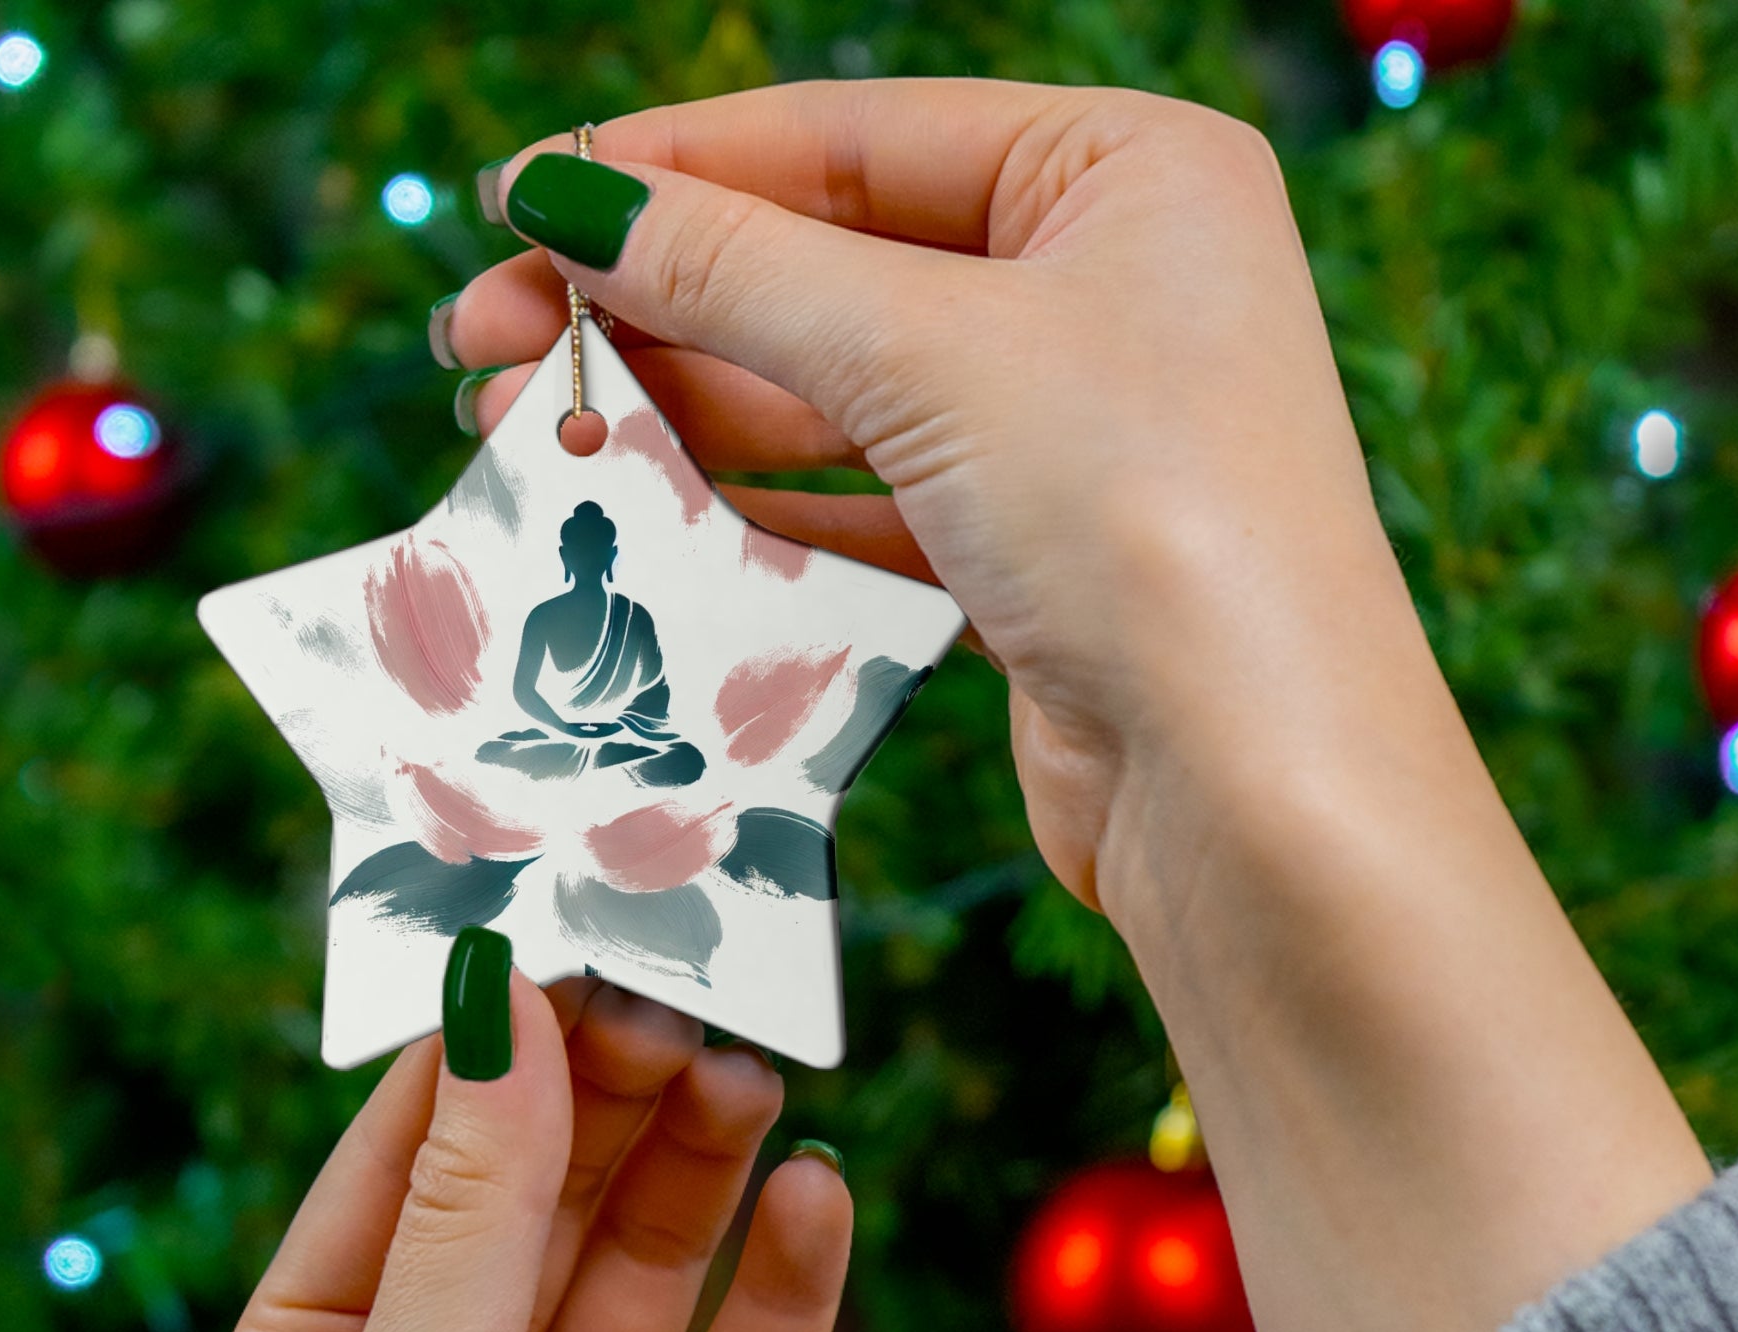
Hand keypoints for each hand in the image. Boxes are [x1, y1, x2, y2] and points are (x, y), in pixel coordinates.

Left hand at [206, 975, 849, 1331]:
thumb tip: (497, 1004)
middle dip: (609, 1088)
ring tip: (751, 1070)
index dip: (487, 1041)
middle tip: (686, 989)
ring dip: (701, 1161)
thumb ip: (469, 1209)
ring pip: (653, 1256)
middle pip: (546, 1187)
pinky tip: (820, 1198)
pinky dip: (788, 1281)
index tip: (564, 925)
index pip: (411, 1151)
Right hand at [444, 80, 1400, 912]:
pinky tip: (645, 505)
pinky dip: (758, 505)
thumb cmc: (1144, 518)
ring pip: (838, 394)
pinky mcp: (1037, 559)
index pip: (852, 137)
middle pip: (832, 265)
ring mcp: (1074, 431)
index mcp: (1126, 171)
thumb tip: (566, 198)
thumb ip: (739, 269)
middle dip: (655, 302)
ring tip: (531, 427)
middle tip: (483, 339)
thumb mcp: (929, 352)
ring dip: (684, 410)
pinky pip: (869, 504)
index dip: (672, 168)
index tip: (518, 202)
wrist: (1254, 789)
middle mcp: (1108, 287)